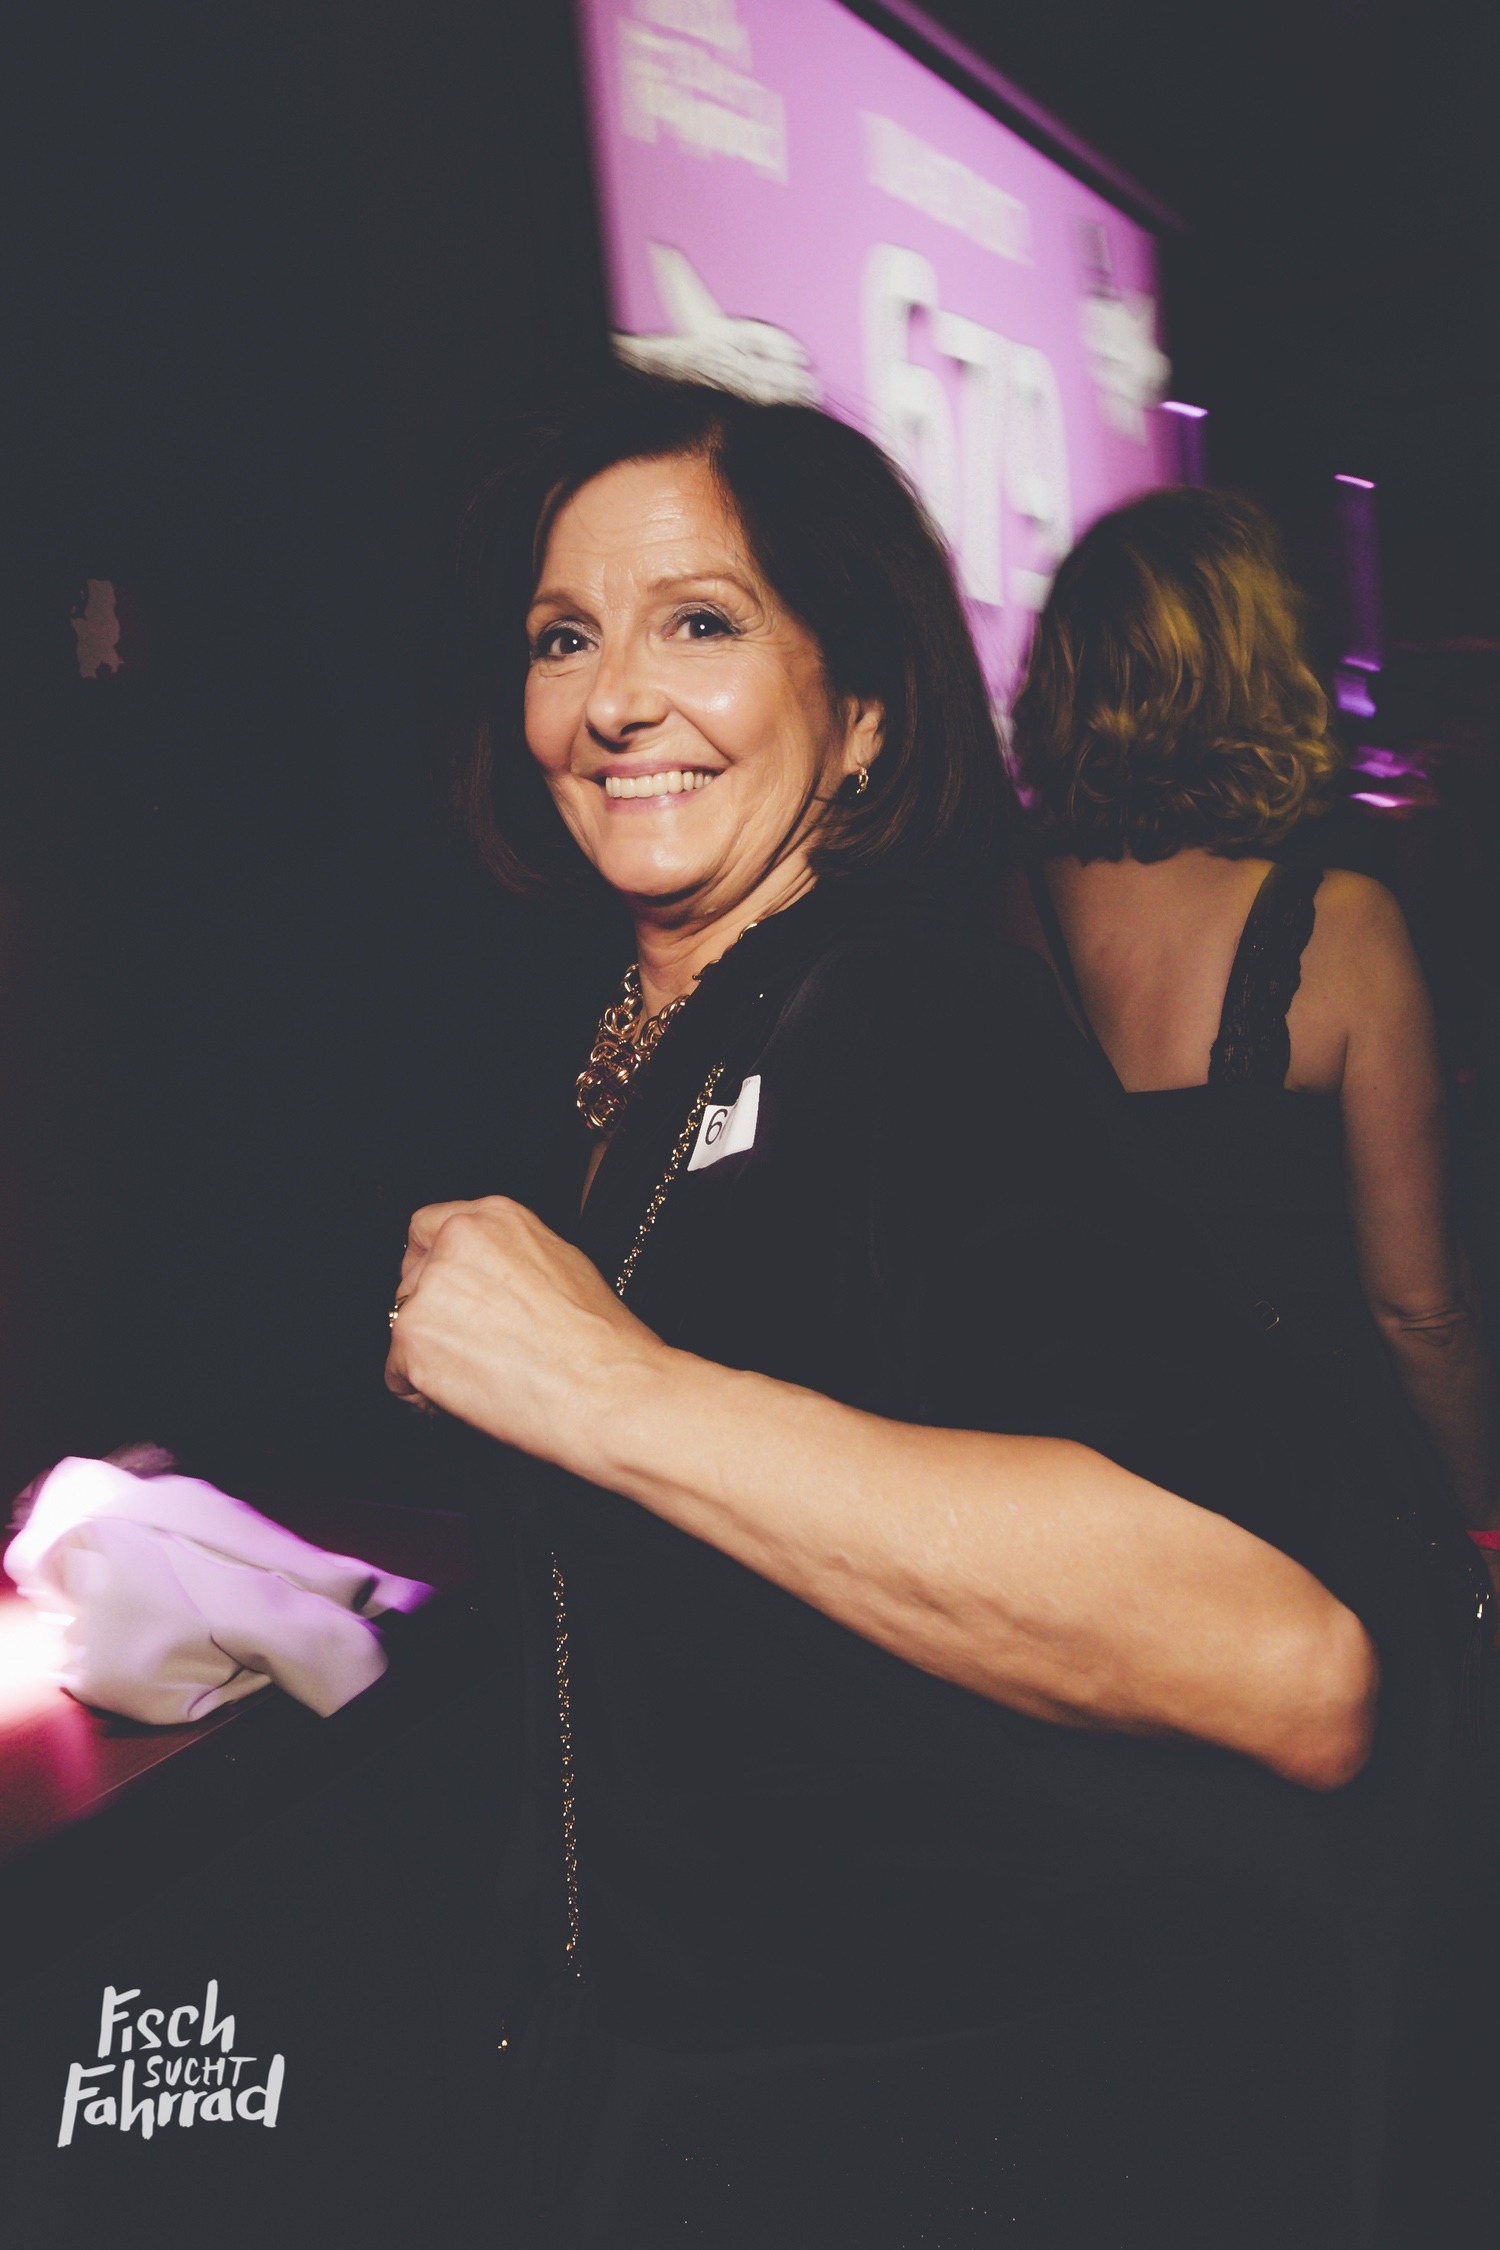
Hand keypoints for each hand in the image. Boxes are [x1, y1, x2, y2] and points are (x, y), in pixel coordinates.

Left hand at [385, 1197, 663, 1464]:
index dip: (434, 1268)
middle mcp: (455, 1245)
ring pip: (402, 1325)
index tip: (442, 1294)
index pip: (427, 1229)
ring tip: (478, 1378)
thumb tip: (491, 1282)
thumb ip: (511, 1259)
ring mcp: (428, 1292)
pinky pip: (396, 1373)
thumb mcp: (564, 1265)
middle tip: (470, 1347)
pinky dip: (421, 1391)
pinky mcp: (412, 1341)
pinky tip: (465, 1398)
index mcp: (494, 1218)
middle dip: (432, 1314)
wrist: (606, 1388)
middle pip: (411, 1278)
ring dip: (429, 1353)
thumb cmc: (601, 1340)